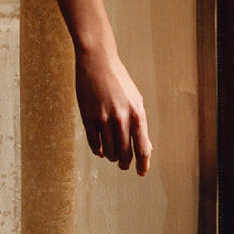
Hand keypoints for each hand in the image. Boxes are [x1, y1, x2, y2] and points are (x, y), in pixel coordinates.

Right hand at [75, 43, 151, 173]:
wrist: (97, 61)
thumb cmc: (119, 81)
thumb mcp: (136, 100)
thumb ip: (139, 123)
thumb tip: (145, 147)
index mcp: (137, 114)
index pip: (143, 148)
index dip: (143, 164)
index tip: (141, 172)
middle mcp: (121, 118)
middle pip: (125, 153)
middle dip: (125, 163)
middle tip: (124, 165)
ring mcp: (103, 119)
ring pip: (110, 151)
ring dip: (112, 157)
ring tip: (113, 156)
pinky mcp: (88, 117)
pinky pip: (94, 144)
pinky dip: (98, 151)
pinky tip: (101, 150)